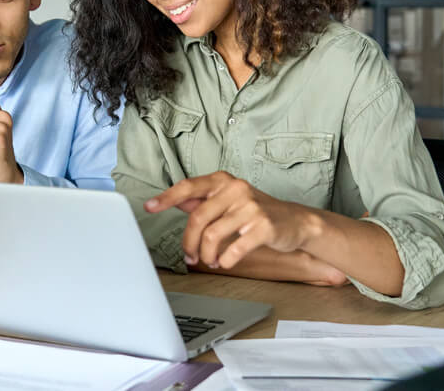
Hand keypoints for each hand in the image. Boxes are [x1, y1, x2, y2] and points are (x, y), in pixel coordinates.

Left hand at [145, 171, 322, 269]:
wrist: (295, 222)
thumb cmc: (256, 211)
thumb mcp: (228, 200)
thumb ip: (203, 200)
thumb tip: (175, 200)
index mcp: (223, 181)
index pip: (188, 187)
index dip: (166, 198)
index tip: (149, 207)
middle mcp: (236, 189)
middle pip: (197, 218)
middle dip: (189, 242)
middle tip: (189, 257)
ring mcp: (251, 207)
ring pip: (212, 235)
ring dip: (207, 254)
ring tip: (210, 260)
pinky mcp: (264, 226)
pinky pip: (234, 248)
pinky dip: (225, 260)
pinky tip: (226, 261)